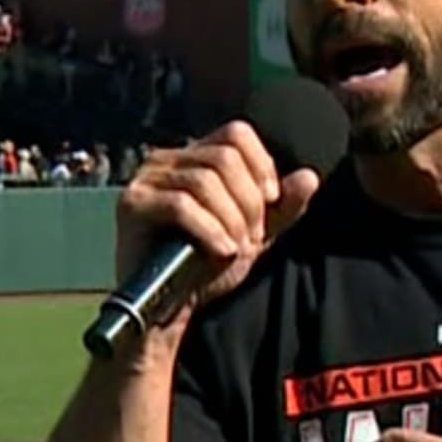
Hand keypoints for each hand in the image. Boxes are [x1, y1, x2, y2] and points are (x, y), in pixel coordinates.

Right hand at [115, 119, 321, 319]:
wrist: (171, 308)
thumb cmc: (207, 268)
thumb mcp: (255, 235)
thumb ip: (283, 207)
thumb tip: (310, 176)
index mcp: (194, 157)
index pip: (236, 133)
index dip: (262, 165)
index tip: (271, 203)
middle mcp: (166, 158)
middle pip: (224, 157)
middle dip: (249, 202)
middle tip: (253, 237)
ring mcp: (145, 179)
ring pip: (204, 181)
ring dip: (232, 219)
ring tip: (235, 248)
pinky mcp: (131, 204)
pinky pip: (180, 205)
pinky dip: (209, 230)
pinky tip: (221, 251)